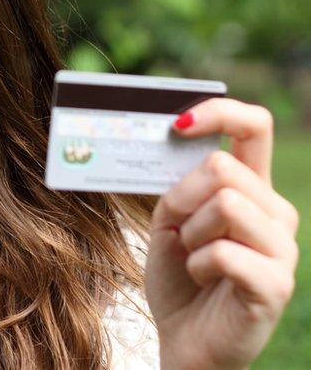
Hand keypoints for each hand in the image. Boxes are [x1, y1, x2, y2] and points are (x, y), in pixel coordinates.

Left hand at [145, 98, 299, 368]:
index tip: (177, 123)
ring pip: (225, 204)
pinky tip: (204, 279)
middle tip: (177, 230)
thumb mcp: (170, 219)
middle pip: (222, 167)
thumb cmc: (179, 277)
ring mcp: (282, 249)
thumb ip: (179, 183)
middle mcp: (276, 212)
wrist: (184, 340)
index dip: (220, 113)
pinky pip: (223, 252)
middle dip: (181, 197)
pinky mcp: (276, 285)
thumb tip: (175, 138)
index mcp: (252, 189)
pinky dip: (197, 265)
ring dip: (190, 234)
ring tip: (194, 259)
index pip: (254, 127)